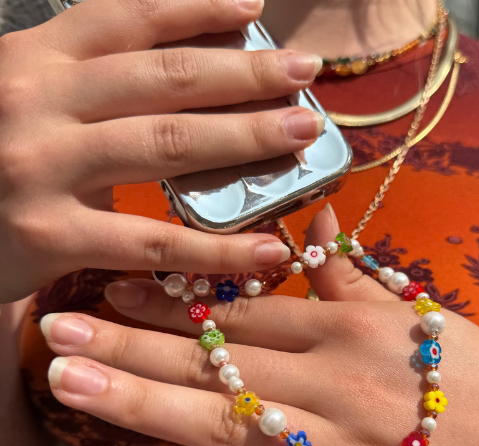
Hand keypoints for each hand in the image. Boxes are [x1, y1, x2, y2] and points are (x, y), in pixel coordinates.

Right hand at [0, 0, 323, 301]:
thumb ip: (95, 86)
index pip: (126, 18)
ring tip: (302, 135)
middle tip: (305, 72)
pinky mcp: (51, 235)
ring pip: (168, 146)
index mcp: (35, 60)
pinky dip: (220, 248)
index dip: (195, 7)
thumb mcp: (34, 102)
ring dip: (246, 138)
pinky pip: (156, 239)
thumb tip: (193, 79)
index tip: (253, 6)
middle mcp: (37, 100)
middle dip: (244, 73)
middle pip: (164, 78)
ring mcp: (43, 166)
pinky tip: (268, 248)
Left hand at [41, 207, 478, 445]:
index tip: (114, 279)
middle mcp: (338, 379)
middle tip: (56, 327)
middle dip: (131, 340)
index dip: (173, 294)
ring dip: (143, 402)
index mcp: (353, 327)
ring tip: (71, 383)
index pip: (245, 305)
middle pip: (218, 357)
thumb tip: (312, 222)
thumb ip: (354, 275)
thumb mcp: (419, 314)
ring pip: (227, 423)